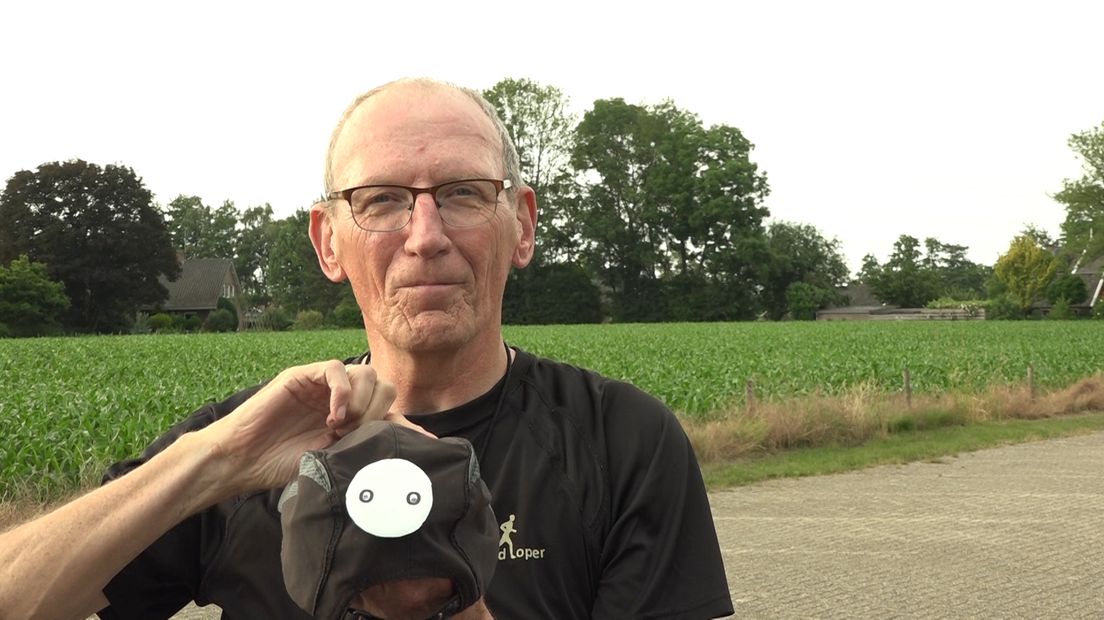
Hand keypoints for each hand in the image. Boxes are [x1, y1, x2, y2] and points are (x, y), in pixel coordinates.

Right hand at [198, 360, 420, 493]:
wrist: (243, 460)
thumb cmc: (283, 465)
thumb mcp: (334, 461)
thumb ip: (365, 449)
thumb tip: (408, 454)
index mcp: (353, 419)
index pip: (392, 411)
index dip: (408, 425)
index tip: (426, 445)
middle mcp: (342, 398)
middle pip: (385, 387)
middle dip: (377, 412)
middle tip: (354, 436)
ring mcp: (324, 385)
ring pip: (366, 374)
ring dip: (361, 403)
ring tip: (341, 427)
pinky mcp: (304, 375)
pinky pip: (337, 369)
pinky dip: (343, 391)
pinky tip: (334, 415)